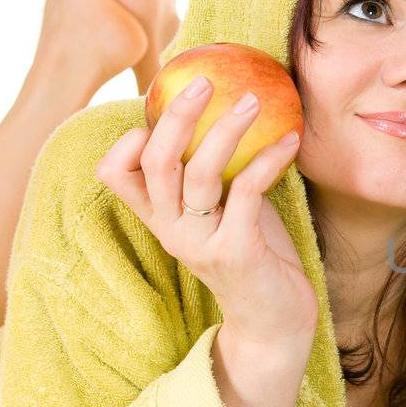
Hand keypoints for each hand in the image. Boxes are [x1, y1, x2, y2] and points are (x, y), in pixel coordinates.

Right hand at [95, 76, 317, 345]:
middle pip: (155, 162)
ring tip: (254, 101)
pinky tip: (289, 141)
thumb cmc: (256, 258)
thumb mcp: (227, 210)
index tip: (161, 108)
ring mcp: (200, 243)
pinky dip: (268, 160)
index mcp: (161, 219)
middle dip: (176, 116)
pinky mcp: (236, 252)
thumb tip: (232, 108)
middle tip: (206, 82)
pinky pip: (246, 193)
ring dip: (226, 130)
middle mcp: (171, 231)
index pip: (115, 174)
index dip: (130, 138)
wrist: (275, 324)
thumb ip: (217, 174)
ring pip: (198, 173)